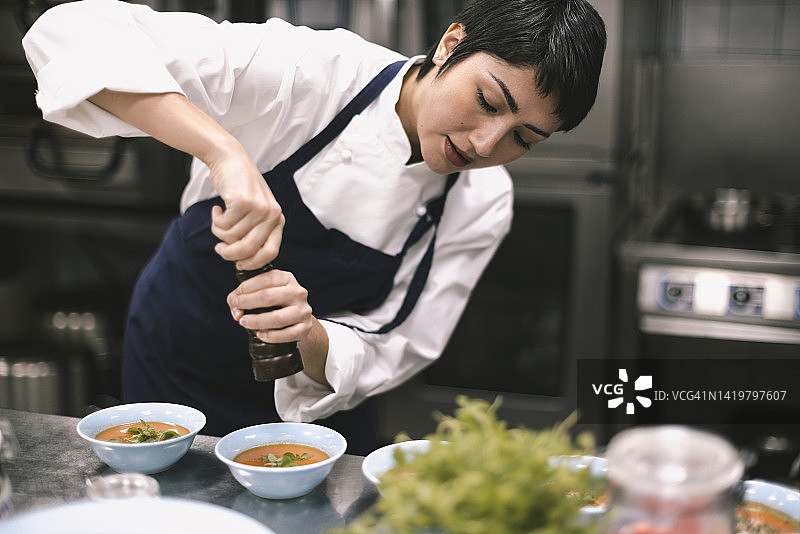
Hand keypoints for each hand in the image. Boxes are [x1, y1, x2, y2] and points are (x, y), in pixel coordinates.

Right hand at [208, 145, 283, 269]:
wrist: (230, 159)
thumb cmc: (240, 188)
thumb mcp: (254, 212)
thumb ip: (253, 233)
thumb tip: (242, 261)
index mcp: (277, 219)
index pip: (270, 253)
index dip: (252, 263)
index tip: (238, 264)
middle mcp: (272, 215)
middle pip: (249, 250)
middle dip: (230, 254)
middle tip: (219, 248)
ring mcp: (259, 208)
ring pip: (232, 238)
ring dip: (219, 231)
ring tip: (219, 218)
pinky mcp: (242, 202)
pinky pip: (223, 226)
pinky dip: (216, 220)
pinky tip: (217, 209)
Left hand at [227, 268, 313, 343]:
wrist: (295, 319)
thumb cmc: (273, 304)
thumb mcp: (259, 292)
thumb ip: (240, 296)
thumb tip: (236, 310)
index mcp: (287, 278)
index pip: (265, 279)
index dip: (246, 288)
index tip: (236, 298)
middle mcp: (298, 292)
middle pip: (269, 296)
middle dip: (248, 303)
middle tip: (237, 309)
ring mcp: (303, 310)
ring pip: (278, 318)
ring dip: (257, 321)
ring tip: (244, 322)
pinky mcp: (306, 327)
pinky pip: (288, 334)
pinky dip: (272, 336)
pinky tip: (260, 335)